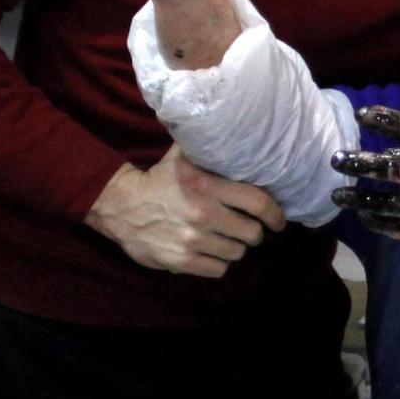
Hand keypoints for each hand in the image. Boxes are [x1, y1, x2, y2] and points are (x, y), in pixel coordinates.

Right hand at [84, 146, 284, 278]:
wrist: (121, 205)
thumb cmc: (158, 179)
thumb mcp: (182, 156)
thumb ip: (209, 148)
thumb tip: (236, 129)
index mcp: (206, 185)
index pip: (257, 202)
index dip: (274, 214)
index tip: (278, 220)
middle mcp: (202, 214)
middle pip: (252, 233)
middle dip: (253, 232)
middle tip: (247, 228)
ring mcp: (192, 240)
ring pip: (236, 253)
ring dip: (235, 247)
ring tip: (227, 240)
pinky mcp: (181, 262)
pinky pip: (218, 270)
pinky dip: (218, 263)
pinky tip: (211, 253)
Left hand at [327, 106, 399, 257]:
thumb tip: (393, 150)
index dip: (387, 120)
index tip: (362, 115)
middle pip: (395, 169)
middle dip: (363, 163)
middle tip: (337, 158)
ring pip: (389, 203)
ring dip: (360, 198)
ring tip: (338, 194)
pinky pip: (395, 228)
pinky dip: (375, 220)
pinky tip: (361, 213)